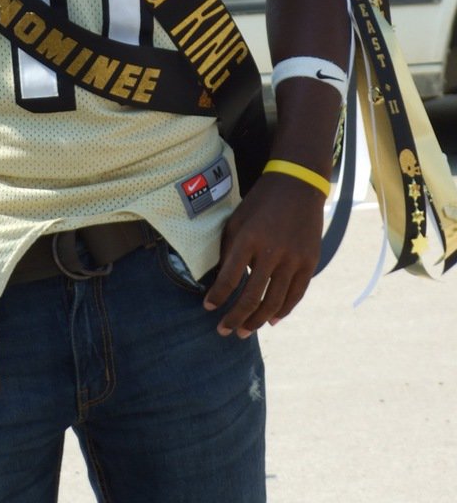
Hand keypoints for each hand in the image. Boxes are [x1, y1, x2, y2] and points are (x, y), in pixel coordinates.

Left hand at [203, 174, 325, 336]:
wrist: (298, 185)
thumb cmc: (260, 203)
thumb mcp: (237, 220)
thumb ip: (229, 250)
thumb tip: (221, 281)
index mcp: (248, 239)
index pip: (229, 279)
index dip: (217, 297)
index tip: (208, 307)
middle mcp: (272, 252)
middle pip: (251, 297)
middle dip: (234, 318)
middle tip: (223, 331)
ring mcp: (294, 259)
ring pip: (274, 302)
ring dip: (258, 321)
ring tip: (244, 331)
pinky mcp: (310, 262)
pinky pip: (296, 295)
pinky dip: (283, 311)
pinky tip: (271, 320)